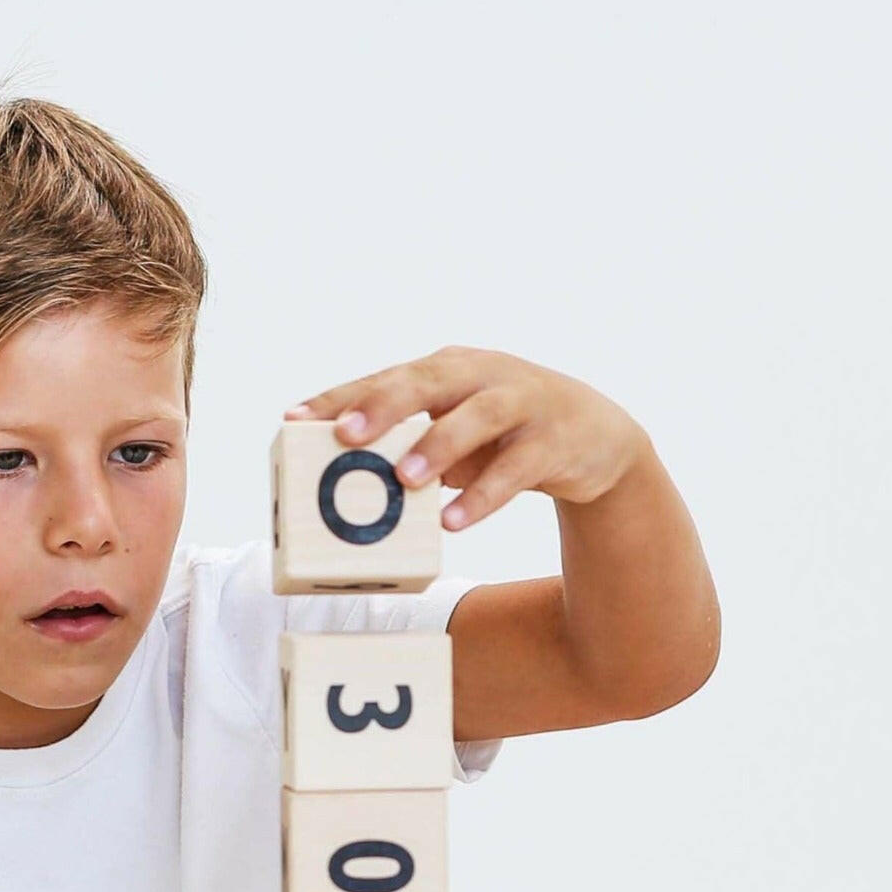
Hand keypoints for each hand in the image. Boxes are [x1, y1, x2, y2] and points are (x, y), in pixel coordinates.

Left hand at [289, 347, 651, 530]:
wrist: (597, 438)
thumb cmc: (505, 435)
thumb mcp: (455, 433)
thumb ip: (408, 447)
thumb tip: (339, 485)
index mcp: (447, 371)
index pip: (384, 378)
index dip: (339, 396)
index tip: (294, 418)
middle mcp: (482, 376)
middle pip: (429, 381)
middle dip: (384, 406)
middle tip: (346, 435)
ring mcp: (524, 403)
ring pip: (478, 416)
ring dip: (439, 445)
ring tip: (405, 479)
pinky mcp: (555, 440)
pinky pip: (517, 467)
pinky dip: (484, 495)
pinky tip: (454, 520)